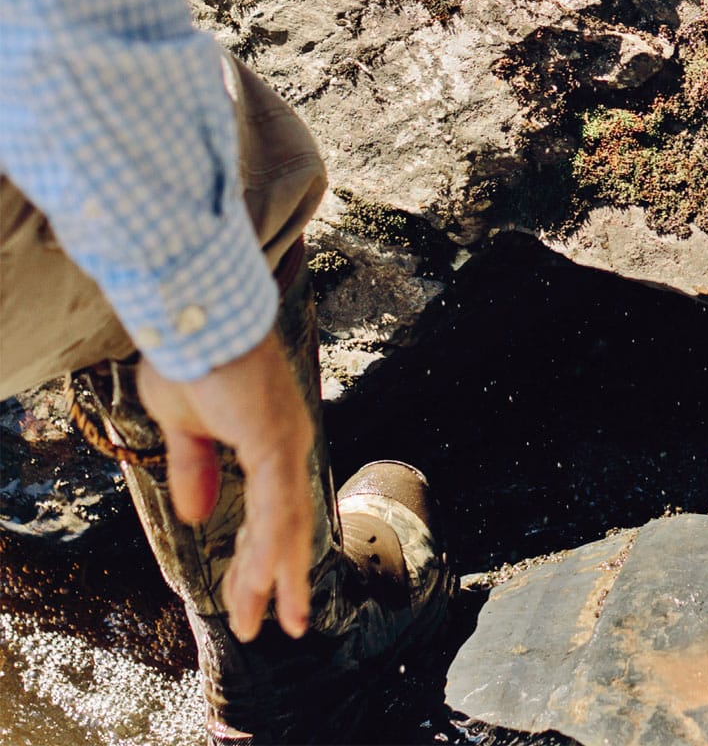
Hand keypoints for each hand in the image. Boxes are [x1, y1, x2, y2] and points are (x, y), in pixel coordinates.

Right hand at [137, 330, 315, 640]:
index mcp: (271, 438)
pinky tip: (259, 582)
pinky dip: (268, 546)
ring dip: (274, 575)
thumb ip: (196, 469)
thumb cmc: (190, 357)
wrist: (193, 316)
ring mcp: (286, 439)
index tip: (249, 598)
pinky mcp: (273, 438)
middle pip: (289, 524)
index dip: (261, 555)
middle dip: (279, 578)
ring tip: (269, 622)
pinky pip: (274, 505)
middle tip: (274, 626)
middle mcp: (289, 441)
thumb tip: (197, 515)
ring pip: (286, 523)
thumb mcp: (183, 425)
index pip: (273, 510)